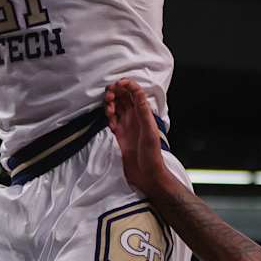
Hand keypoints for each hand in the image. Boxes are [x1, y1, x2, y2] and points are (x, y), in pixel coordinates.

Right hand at [106, 79, 176, 196]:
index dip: (126, 85)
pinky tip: (111, 125)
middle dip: (115, 93)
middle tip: (109, 97)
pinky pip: (112, 120)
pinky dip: (109, 119)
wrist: (147, 175)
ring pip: (116, 107)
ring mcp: (127, 125)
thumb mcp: (149, 133)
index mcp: (143, 114)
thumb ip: (144, 112)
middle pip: (123, 97)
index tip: (116, 85)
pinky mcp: (119, 134)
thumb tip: (138, 93)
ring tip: (109, 112)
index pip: (135, 93)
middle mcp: (135, 117)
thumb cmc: (152, 156)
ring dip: (110, 105)